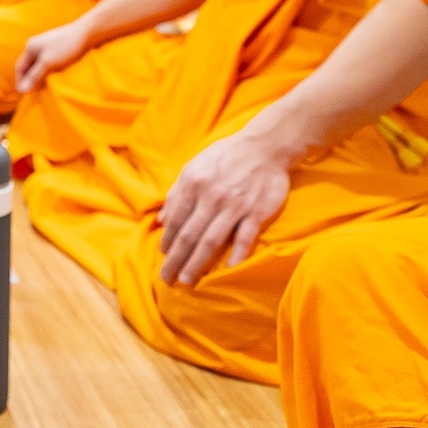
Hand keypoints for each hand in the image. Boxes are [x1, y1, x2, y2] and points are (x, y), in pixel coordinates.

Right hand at [16, 18, 92, 92]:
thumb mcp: (48, 63)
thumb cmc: (66, 47)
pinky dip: (45, 71)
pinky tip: (51, 77)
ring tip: (41, 88)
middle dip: (28, 79)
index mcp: (30, 47)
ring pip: (37, 64)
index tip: (23, 94)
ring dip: (37, 76)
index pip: (19, 67)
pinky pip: (45, 62)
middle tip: (32, 93)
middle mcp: (35, 45)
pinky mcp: (55, 47)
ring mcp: (45, 45)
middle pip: (27, 66)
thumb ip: (34, 76)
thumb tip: (22, 90)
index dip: (20, 81)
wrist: (86, 32)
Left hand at [155, 129, 294, 284]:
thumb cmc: (225, 157)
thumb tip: (162, 220)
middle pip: (190, 235)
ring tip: (187, 280)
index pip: (176, 220)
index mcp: (193, 184)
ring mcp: (235, 205)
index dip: (167, 241)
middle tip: (167, 278)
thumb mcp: (194, 167)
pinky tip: (228, 269)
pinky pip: (245, 236)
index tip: (162, 257)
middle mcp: (211, 196)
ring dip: (197, 263)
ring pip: (212, 240)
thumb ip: (177, 193)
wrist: (265, 147)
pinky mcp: (258, 211)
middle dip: (176, 259)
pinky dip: (237, 253)